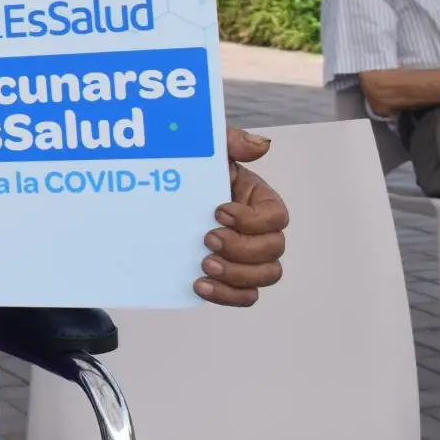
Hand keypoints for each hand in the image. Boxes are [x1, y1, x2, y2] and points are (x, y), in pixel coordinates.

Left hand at [195, 127, 288, 305]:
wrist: (163, 196)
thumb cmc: (194, 171)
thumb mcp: (209, 149)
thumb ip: (233, 142)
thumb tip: (261, 146)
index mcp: (261, 202)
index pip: (276, 217)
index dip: (252, 220)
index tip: (217, 211)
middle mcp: (262, 232)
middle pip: (274, 250)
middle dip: (242, 248)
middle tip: (207, 239)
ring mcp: (249, 258)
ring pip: (265, 276)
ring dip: (236, 274)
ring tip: (204, 264)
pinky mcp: (232, 278)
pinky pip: (245, 296)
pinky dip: (227, 295)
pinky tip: (200, 285)